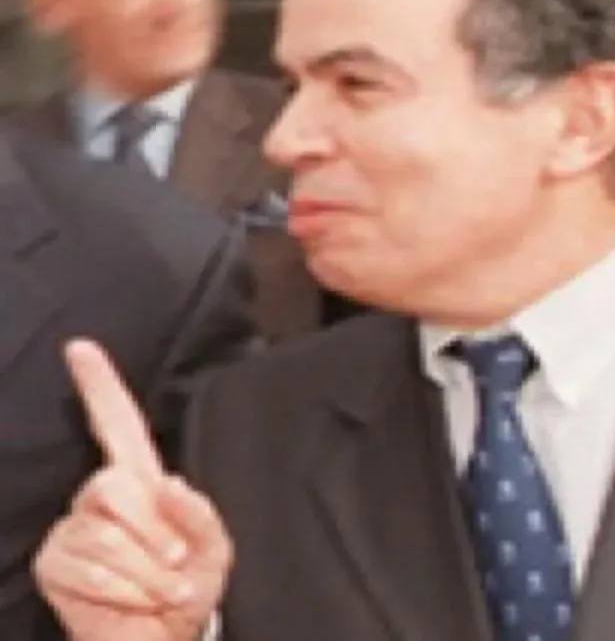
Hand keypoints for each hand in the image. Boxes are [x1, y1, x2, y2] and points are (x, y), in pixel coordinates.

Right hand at [34, 340, 231, 640]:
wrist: (164, 635)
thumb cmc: (189, 586)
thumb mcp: (214, 548)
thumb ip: (198, 513)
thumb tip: (165, 485)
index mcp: (142, 482)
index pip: (118, 425)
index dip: (100, 386)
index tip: (81, 348)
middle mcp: (102, 497)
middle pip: (113, 486)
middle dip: (153, 532)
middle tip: (176, 563)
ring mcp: (74, 528)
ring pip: (103, 534)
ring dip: (146, 571)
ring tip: (162, 587)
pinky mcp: (55, 563)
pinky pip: (86, 566)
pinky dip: (122, 589)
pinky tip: (134, 600)